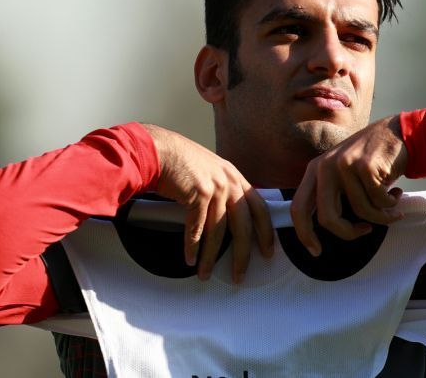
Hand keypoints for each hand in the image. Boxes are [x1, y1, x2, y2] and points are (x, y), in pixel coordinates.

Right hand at [142, 124, 273, 282]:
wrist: (157, 150)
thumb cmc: (178, 162)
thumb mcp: (209, 171)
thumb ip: (222, 188)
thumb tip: (227, 214)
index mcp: (235, 177)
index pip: (259, 208)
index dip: (265, 231)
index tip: (268, 250)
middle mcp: (229, 182)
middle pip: (244, 225)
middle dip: (243, 254)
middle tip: (239, 275)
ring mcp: (215, 188)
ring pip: (218, 232)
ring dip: (210, 257)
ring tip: (205, 273)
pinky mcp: (198, 194)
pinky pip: (196, 229)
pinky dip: (193, 247)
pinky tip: (190, 260)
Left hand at [290, 115, 407, 255]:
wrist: (399, 133)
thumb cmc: (372, 160)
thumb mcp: (342, 173)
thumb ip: (330, 194)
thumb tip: (325, 228)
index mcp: (315, 170)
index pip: (298, 207)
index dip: (304, 234)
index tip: (316, 251)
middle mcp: (325, 166)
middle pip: (328, 218)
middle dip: (348, 233)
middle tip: (365, 231)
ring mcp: (345, 165)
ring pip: (361, 211)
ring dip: (381, 216)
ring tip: (391, 207)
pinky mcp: (366, 166)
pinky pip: (379, 202)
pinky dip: (391, 205)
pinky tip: (397, 193)